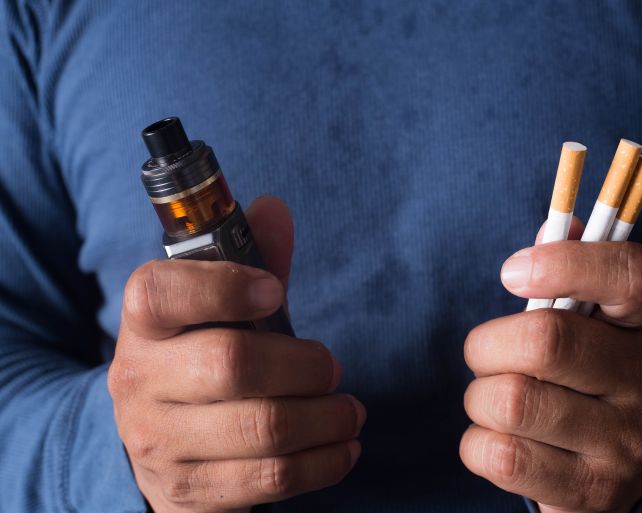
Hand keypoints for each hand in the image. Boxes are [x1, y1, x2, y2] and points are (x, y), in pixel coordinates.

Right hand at [108, 197, 364, 512]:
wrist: (154, 442)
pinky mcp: (190, 491)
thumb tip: (274, 210)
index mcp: (144, 324)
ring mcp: (160, 443)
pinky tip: (341, 447)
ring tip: (349, 411)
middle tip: (331, 367)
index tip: (275, 292)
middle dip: (305, 365)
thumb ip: (248, 260)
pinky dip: (324, 463)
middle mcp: (140, 382)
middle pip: (233, 365)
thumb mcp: (214, 308)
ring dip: (327, 417)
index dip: (226, 287)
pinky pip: (273, 480)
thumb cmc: (199, 358)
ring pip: (263, 428)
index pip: (163, 293)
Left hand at [460, 238, 641, 511]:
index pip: (628, 274)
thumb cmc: (593, 368)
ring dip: (479, 397)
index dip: (562, 262)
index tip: (510, 274)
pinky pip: (502, 456)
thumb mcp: (599, 317)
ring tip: (494, 399)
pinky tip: (497, 438)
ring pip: (512, 401)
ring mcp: (626, 442)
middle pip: (545, 341)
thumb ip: (573, 267)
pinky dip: (477, 443)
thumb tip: (551, 226)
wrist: (629, 461)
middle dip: (487, 344)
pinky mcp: (592, 492)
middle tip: (486, 352)